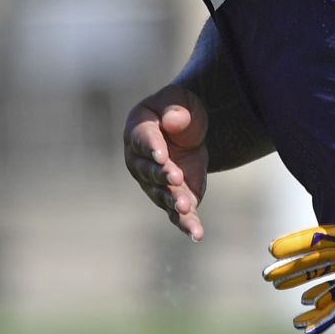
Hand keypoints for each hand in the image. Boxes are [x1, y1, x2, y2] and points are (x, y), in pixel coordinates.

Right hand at [122, 83, 209, 239]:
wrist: (188, 131)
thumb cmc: (178, 110)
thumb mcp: (178, 99)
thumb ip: (174, 107)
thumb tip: (172, 122)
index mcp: (139, 131)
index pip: (143, 140)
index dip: (152, 147)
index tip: (161, 155)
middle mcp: (140, 161)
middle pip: (148, 170)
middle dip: (161, 175)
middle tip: (175, 178)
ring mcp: (155, 183)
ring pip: (161, 195)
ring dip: (172, 202)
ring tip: (185, 207)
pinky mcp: (175, 198)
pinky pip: (178, 213)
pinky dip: (186, 224)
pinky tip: (196, 234)